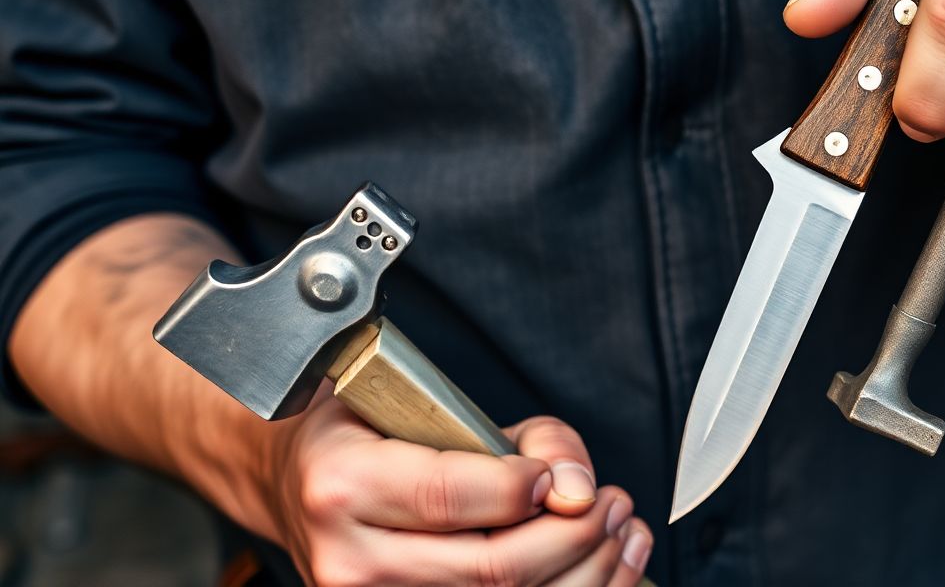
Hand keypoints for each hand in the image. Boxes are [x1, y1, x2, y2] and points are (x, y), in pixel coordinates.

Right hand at [271, 390, 652, 585]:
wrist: (298, 488)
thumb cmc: (366, 436)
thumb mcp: (424, 402)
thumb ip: (515, 436)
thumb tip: (575, 484)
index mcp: (343, 484)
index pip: (451, 496)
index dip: (523, 488)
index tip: (560, 477)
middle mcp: (350, 558)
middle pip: (490, 569)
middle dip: (574, 537)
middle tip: (613, 503)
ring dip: (585, 572)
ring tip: (618, 531)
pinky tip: (602, 567)